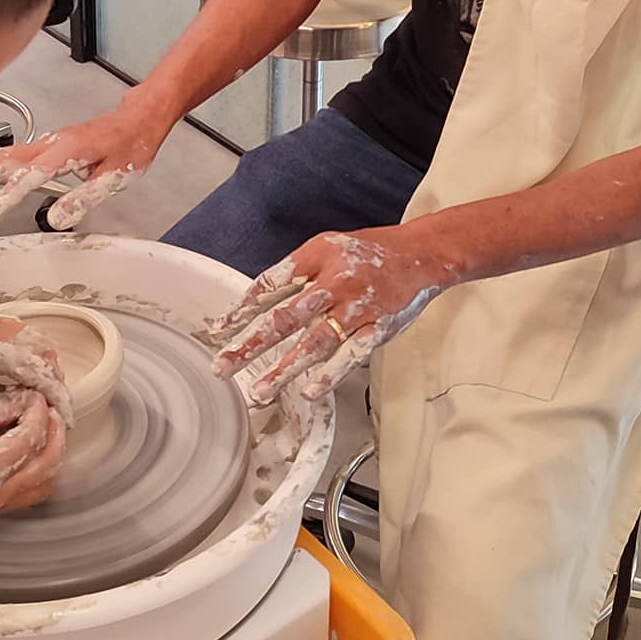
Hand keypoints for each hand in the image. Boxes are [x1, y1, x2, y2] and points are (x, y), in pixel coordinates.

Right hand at [0, 99, 170, 231]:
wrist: (139, 117)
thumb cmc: (131, 144)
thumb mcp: (116, 176)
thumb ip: (84, 197)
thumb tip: (55, 220)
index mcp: (66, 151)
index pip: (25, 178)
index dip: (1, 201)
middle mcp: (49, 143)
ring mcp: (44, 142)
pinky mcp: (44, 145)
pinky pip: (7, 155)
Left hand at [0, 309, 72, 425]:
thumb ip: (0, 402)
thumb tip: (27, 407)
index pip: (39, 365)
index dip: (55, 390)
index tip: (62, 411)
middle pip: (37, 345)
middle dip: (50, 374)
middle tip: (53, 402)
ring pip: (22, 337)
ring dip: (34, 362)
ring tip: (36, 392)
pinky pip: (5, 333)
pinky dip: (17, 353)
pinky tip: (12, 376)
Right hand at [0, 389, 66, 528]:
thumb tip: (24, 400)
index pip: (30, 439)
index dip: (39, 413)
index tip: (37, 395)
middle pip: (48, 466)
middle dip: (55, 434)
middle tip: (51, 409)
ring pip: (43, 484)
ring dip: (50, 454)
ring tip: (42, 426)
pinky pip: (28, 493)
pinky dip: (37, 469)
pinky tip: (26, 447)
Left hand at [204, 226, 459, 404]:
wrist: (421, 254)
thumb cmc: (367, 252)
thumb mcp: (325, 248)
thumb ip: (294, 273)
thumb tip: (257, 300)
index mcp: (316, 258)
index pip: (270, 285)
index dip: (242, 309)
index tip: (219, 330)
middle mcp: (335, 283)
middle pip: (285, 317)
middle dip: (250, 344)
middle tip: (223, 366)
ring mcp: (357, 309)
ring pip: (315, 343)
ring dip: (284, 368)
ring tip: (258, 391)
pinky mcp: (379, 329)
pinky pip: (351, 355)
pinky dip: (331, 375)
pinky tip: (309, 392)